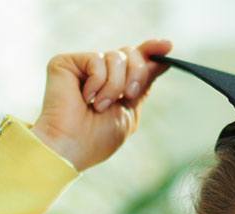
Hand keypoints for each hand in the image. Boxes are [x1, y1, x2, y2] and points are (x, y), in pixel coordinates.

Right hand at [31, 39, 173, 172]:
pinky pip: (97, 60)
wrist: (72, 146)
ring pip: (116, 57)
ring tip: (99, 106)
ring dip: (114, 86)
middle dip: (136, 74)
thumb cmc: (98, 138)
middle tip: (128, 96)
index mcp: (115, 84)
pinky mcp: (66, 63)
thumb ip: (144, 83)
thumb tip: (163, 61)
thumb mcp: (130, 110)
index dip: (151, 51)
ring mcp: (82, 67)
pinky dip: (97, 82)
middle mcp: (99, 73)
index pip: (136, 60)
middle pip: (130, 53)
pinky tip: (85, 99)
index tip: (168, 45)